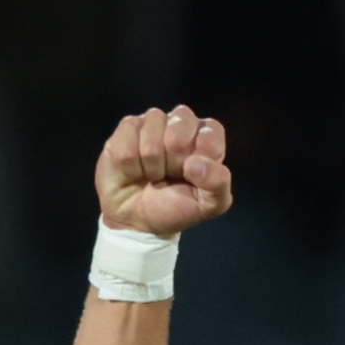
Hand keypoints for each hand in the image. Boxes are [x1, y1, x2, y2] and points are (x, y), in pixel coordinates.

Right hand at [96, 106, 232, 236]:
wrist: (136, 221)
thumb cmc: (174, 208)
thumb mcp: (208, 205)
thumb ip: (218, 183)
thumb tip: (195, 164)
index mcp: (206, 138)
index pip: (211, 131)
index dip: (200, 155)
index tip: (192, 175)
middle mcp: (181, 124)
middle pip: (181, 126)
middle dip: (174, 159)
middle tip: (170, 175)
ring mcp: (152, 123)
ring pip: (152, 133)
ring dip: (151, 164)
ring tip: (152, 175)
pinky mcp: (127, 127)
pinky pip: (129, 138)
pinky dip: (131, 163)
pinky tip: (134, 170)